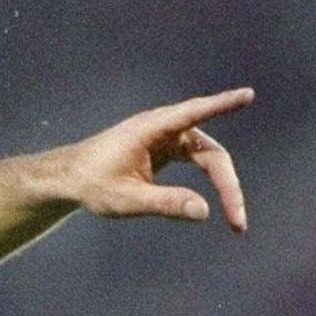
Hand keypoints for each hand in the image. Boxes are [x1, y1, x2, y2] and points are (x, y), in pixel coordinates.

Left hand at [63, 87, 254, 232]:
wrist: (68, 179)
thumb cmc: (91, 184)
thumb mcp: (127, 199)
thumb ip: (165, 203)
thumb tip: (204, 212)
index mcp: (150, 129)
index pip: (194, 113)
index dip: (222, 105)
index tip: (248, 95)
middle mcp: (162, 128)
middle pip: (210, 152)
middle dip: (227, 185)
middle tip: (238, 221)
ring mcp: (165, 138)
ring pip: (206, 158)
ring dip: (222, 184)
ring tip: (234, 218)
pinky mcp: (164, 149)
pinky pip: (196, 160)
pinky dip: (210, 179)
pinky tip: (223, 198)